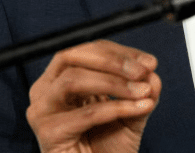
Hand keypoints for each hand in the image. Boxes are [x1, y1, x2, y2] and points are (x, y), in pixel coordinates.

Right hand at [25, 39, 160, 152]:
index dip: (118, 52)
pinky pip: (86, 114)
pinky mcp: (48, 133)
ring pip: (73, 79)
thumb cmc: (106, 150)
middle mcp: (45, 90)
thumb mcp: (130, 114)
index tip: (148, 62)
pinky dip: (116, 108)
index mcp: (60, 79)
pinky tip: (137, 109)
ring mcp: (42, 111)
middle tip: (143, 71)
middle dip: (112, 61)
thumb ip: (141, 92)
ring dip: (113, 82)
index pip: (85, 50)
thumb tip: (152, 73)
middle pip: (71, 56)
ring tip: (142, 92)